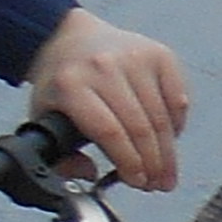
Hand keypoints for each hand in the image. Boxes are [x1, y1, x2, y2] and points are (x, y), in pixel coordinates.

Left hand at [23, 5, 190, 190]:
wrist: (68, 37)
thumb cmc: (60, 82)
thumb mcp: (43, 115)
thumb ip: (58, 154)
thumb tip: (88, 175)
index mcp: (71, 85)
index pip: (109, 132)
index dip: (128, 162)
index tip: (137, 181)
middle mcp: (104, 68)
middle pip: (140, 127)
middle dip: (153, 164)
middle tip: (158, 184)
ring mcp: (135, 58)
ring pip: (162, 118)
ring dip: (168, 152)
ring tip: (166, 172)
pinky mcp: (159, 55)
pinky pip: (178, 99)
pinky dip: (178, 124)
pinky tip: (169, 138)